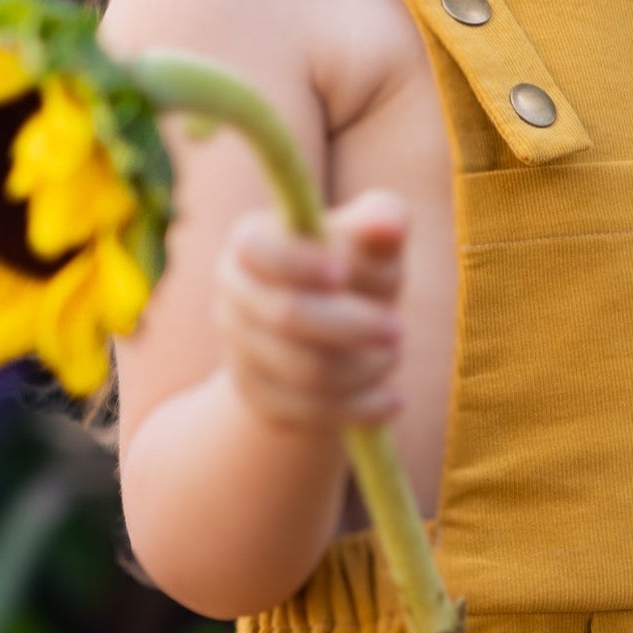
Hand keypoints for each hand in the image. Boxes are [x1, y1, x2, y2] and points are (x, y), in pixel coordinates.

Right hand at [215, 190, 405, 435]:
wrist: (329, 334)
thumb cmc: (353, 270)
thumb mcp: (370, 242)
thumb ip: (383, 220)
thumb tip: (389, 226)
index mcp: (251, 244)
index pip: (259, 252)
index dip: (298, 264)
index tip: (341, 274)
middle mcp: (234, 296)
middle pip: (286, 316)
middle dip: (351, 325)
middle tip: (399, 330)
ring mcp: (239, 351)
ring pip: (305, 370)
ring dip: (363, 368)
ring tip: (394, 357)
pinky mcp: (258, 399)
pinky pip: (309, 412)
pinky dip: (358, 408)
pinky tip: (391, 400)